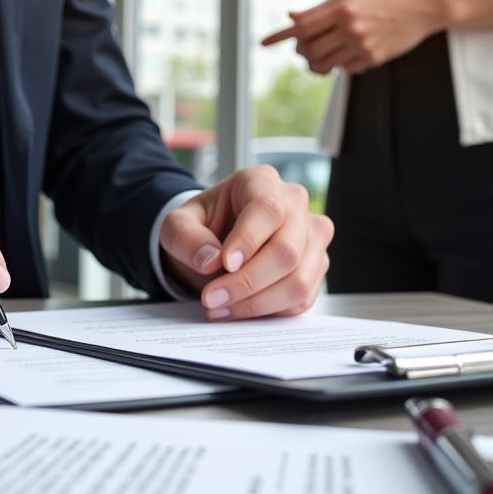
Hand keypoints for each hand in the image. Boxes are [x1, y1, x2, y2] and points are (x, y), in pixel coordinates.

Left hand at [159, 165, 332, 320]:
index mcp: (261, 182)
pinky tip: (239, 310)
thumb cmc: (201, 227)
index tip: (223, 265)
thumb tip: (211, 261)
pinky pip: (301, 299)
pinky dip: (269, 311)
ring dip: (256, 303)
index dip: (248, 241)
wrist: (217, 240)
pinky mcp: (316, 266)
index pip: (267, 210)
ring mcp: (311, 236)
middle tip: (211, 298)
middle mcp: (295, 204)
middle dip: (246, 282)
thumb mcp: (177, 225)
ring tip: (220, 308)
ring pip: (298, 281)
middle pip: (286, 251)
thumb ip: (186, 238)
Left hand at [261, 0, 446, 74]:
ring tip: (326, 50)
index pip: (303, 26)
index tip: (264, 43)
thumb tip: (293, 17)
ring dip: (319, 61)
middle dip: (302, 50)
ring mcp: (362, 45)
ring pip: (325, 64)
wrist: (423, 7)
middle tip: (306, 46)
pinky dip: (342, 63)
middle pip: (309, 49)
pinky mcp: (372, 59)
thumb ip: (321, 8)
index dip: (281, 36)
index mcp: (342, 8)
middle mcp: (350, 28)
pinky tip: (353, 50)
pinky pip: (345, 69)